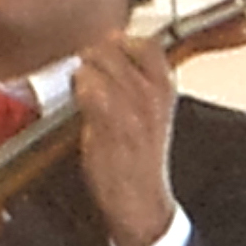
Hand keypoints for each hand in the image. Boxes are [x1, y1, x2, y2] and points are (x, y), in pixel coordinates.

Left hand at [72, 32, 181, 245]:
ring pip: (98, 61)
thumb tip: (108, 47)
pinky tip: (79, 106)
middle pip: (113, 46)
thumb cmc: (139, 158)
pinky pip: (88, 86)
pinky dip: (78, 90)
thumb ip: (135, 79)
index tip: (107, 59)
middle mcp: (154, 92)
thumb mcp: (151, 112)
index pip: (144, 43)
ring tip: (82, 94)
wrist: (141, 202)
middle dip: (93, 57)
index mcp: (167, 87)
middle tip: (87, 79)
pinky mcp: (112, 121)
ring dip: (82, 73)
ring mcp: (134, 105)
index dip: (118, 45)